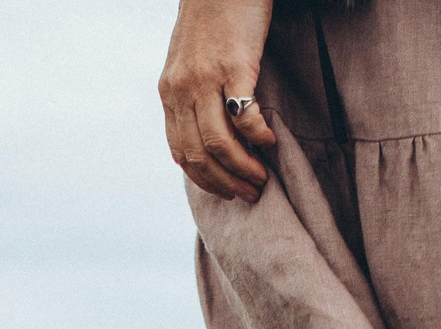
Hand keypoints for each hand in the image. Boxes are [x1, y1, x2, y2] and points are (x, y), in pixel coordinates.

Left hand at [158, 0, 277, 202]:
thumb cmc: (213, 24)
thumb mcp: (188, 64)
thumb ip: (190, 99)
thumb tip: (200, 141)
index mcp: (169, 92)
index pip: (180, 153)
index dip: (205, 180)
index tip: (227, 191)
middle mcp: (182, 89)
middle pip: (200, 154)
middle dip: (226, 183)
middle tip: (250, 193)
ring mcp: (206, 78)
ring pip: (219, 143)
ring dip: (242, 168)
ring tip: (261, 177)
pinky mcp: (234, 66)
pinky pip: (244, 116)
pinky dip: (258, 136)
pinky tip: (270, 141)